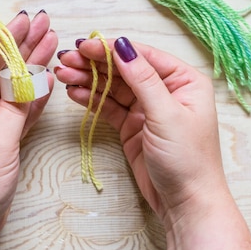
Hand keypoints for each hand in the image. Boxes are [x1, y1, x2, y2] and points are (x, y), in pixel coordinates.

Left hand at [0, 10, 56, 238]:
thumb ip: (17, 105)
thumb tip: (33, 77)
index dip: (10, 38)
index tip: (28, 18)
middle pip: (2, 71)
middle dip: (25, 47)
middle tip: (47, 24)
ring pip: (13, 89)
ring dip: (33, 69)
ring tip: (52, 42)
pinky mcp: (0, 138)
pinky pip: (18, 111)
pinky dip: (33, 97)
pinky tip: (47, 77)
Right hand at [55, 37, 224, 221]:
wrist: (186, 203)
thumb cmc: (188, 158)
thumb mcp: (166, 113)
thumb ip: (143, 78)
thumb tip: (123, 46)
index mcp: (184, 80)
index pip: (142, 56)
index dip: (111, 49)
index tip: (85, 46)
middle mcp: (165, 90)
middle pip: (124, 69)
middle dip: (94, 63)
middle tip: (66, 59)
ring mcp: (147, 109)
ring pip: (113, 87)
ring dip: (88, 79)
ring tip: (62, 74)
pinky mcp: (132, 126)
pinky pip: (109, 107)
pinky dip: (91, 99)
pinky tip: (74, 92)